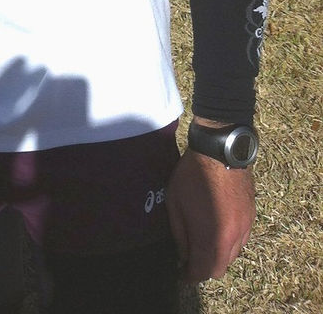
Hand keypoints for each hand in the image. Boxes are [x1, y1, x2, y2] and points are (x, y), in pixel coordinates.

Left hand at [166, 149, 254, 281]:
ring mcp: (245, 228)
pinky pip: (240, 240)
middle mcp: (232, 238)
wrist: (220, 151)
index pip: (203, 271)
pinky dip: (228, 242)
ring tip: (202, 242)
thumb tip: (184, 255)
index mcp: (212, 238)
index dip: (190, 276)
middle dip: (204, 267)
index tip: (182, 272)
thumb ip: (180, 234)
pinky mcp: (251, 217)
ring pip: (232, 255)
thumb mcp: (175, 203)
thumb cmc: (192, 175)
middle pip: (220, 268)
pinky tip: (216, 229)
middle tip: (190, 259)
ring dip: (217, 255)